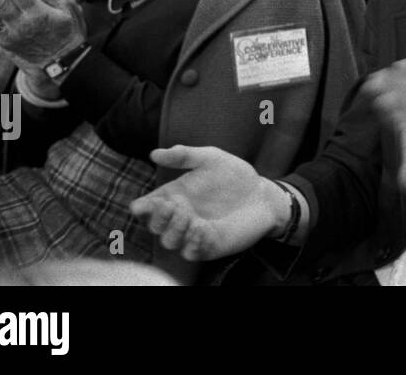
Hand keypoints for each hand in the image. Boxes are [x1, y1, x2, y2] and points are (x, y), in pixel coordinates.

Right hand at [131, 146, 283, 259]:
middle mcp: (180, 217)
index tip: (143, 204)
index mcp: (174, 197)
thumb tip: (153, 154)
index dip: (142, 207)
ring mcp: (193, 233)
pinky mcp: (209, 245)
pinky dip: (192, 243)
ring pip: (170, 242)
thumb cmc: (234, 175)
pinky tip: (201, 229)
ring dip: (174, 230)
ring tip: (188, 216)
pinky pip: (192, 252)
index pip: (148, 207)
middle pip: (155, 227)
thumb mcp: (210, 158)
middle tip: (171, 205)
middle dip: (158, 218)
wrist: (263, 194)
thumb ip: (184, 155)